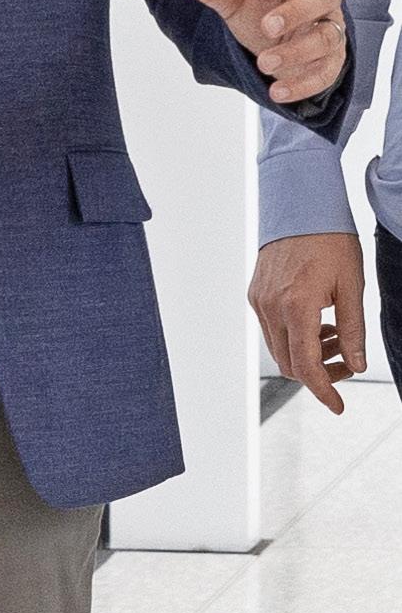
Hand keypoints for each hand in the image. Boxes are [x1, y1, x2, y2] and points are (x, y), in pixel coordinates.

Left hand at [171, 0, 348, 108]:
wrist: (281, 44)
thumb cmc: (263, 12)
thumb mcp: (234, 1)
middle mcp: (320, 0)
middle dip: (296, 12)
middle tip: (266, 27)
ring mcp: (330, 30)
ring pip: (326, 37)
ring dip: (296, 52)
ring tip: (264, 63)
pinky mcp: (331, 61)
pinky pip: (326, 73)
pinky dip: (303, 85)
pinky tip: (278, 92)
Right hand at [249, 230, 369, 414]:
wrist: (300, 206)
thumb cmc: (329, 240)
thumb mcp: (352, 286)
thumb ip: (354, 329)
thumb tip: (357, 365)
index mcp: (297, 306)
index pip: (306, 365)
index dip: (323, 390)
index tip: (337, 405)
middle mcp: (271, 307)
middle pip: (290, 364)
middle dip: (320, 372)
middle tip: (348, 361)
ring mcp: (259, 301)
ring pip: (279, 349)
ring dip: (308, 354)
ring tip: (336, 336)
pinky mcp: (256, 294)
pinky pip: (272, 330)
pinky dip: (295, 337)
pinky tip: (318, 322)